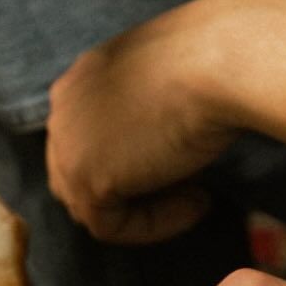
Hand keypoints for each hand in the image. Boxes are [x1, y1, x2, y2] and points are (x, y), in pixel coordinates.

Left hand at [46, 0, 241, 244]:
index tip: (176, 166)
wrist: (223, 59)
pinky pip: (111, 225)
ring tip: (197, 197)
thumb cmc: (211, 62)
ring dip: (146, 210)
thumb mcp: (161, 81)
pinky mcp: (86, 180)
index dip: (128, 165)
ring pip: (94, 206)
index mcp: (78, 82)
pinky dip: (154, 225)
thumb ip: (139, 113)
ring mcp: (68, 147)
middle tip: (186, 189)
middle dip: (129, 193)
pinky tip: (197, 204)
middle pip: (79, 177)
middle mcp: (62, 112)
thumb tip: (148, 157)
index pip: (84, 142)